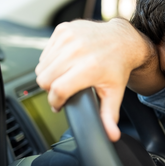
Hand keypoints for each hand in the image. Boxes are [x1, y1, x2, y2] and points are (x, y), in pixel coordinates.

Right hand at [35, 18, 161, 140]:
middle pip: (45, 79)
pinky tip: (66, 62)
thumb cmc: (118, 66)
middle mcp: (77, 50)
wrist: (122, 39)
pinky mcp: (63, 30)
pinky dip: (51, 60)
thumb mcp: (115, 93)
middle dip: (52, 89)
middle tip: (65, 89)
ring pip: (42, 66)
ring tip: (65, 76)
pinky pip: (45, 52)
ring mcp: (68, 37)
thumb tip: (111, 136)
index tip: (60, 105)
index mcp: (88, 67)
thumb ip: (109, 116)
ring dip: (50, 75)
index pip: (57, 90)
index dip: (55, 102)